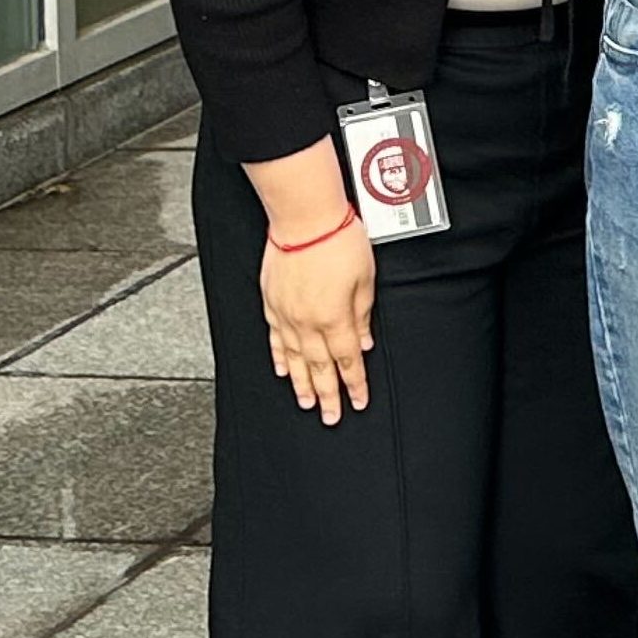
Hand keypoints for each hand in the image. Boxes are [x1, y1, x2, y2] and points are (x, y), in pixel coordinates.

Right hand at [261, 210, 375, 424]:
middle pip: (320, 367)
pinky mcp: (271, 303)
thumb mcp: (365, 279)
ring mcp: (286, 315)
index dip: (354, 384)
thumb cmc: (338, 241)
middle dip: (328, 395)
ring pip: (294, 360)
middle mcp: (307, 322)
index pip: (348, 361)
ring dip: (302, 384)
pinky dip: (278, 359)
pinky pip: (275, 340)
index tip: (358, 402)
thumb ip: (363, 315)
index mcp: (335, 318)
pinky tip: (282, 371)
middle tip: (331, 417)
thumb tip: (363, 342)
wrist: (303, 220)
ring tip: (308, 403)